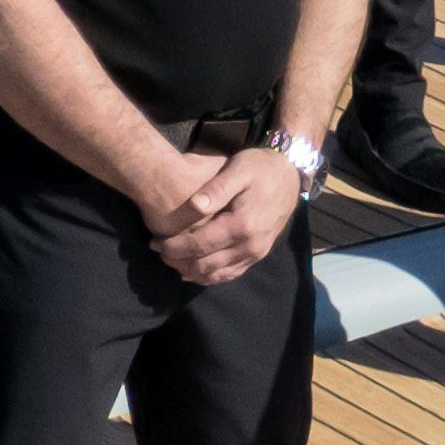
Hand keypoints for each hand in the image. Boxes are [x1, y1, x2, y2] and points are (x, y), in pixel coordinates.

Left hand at [152, 142, 304, 284]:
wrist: (289, 175)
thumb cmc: (260, 167)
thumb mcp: (238, 169)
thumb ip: (216, 189)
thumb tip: (194, 206)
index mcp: (243, 224)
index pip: (200, 245)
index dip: (174, 247)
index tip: (154, 243)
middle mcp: (251, 245)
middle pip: (206, 265)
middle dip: (178, 261)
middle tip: (157, 251)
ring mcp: (256, 254)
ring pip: (217, 275)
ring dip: (191, 271)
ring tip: (171, 260)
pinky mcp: (258, 255)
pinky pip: (231, 274)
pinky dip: (210, 276)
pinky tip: (193, 270)